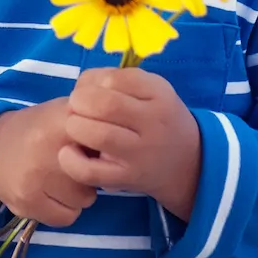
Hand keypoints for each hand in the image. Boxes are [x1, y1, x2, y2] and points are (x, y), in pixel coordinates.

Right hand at [0, 98, 96, 227]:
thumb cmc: (39, 130)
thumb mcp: (64, 113)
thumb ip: (93, 121)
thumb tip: (123, 139)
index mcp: (60, 121)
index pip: (103, 142)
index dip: (103, 148)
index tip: (94, 147)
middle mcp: (46, 148)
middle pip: (97, 174)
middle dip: (91, 172)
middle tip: (76, 163)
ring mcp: (35, 178)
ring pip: (85, 199)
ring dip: (79, 192)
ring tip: (61, 178)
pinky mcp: (26, 202)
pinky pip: (67, 217)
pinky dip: (64, 209)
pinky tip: (52, 193)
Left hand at [60, 68, 201, 219]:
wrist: (188, 163)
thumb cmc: (158, 118)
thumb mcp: (151, 90)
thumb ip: (118, 79)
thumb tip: (82, 85)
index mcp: (159, 95)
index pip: (115, 78)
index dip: (91, 81)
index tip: (90, 89)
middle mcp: (153, 124)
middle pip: (106, 105)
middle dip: (79, 101)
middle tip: (76, 106)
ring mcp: (140, 154)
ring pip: (99, 136)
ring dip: (75, 126)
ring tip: (75, 126)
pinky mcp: (126, 179)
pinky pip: (90, 172)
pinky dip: (71, 160)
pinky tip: (69, 152)